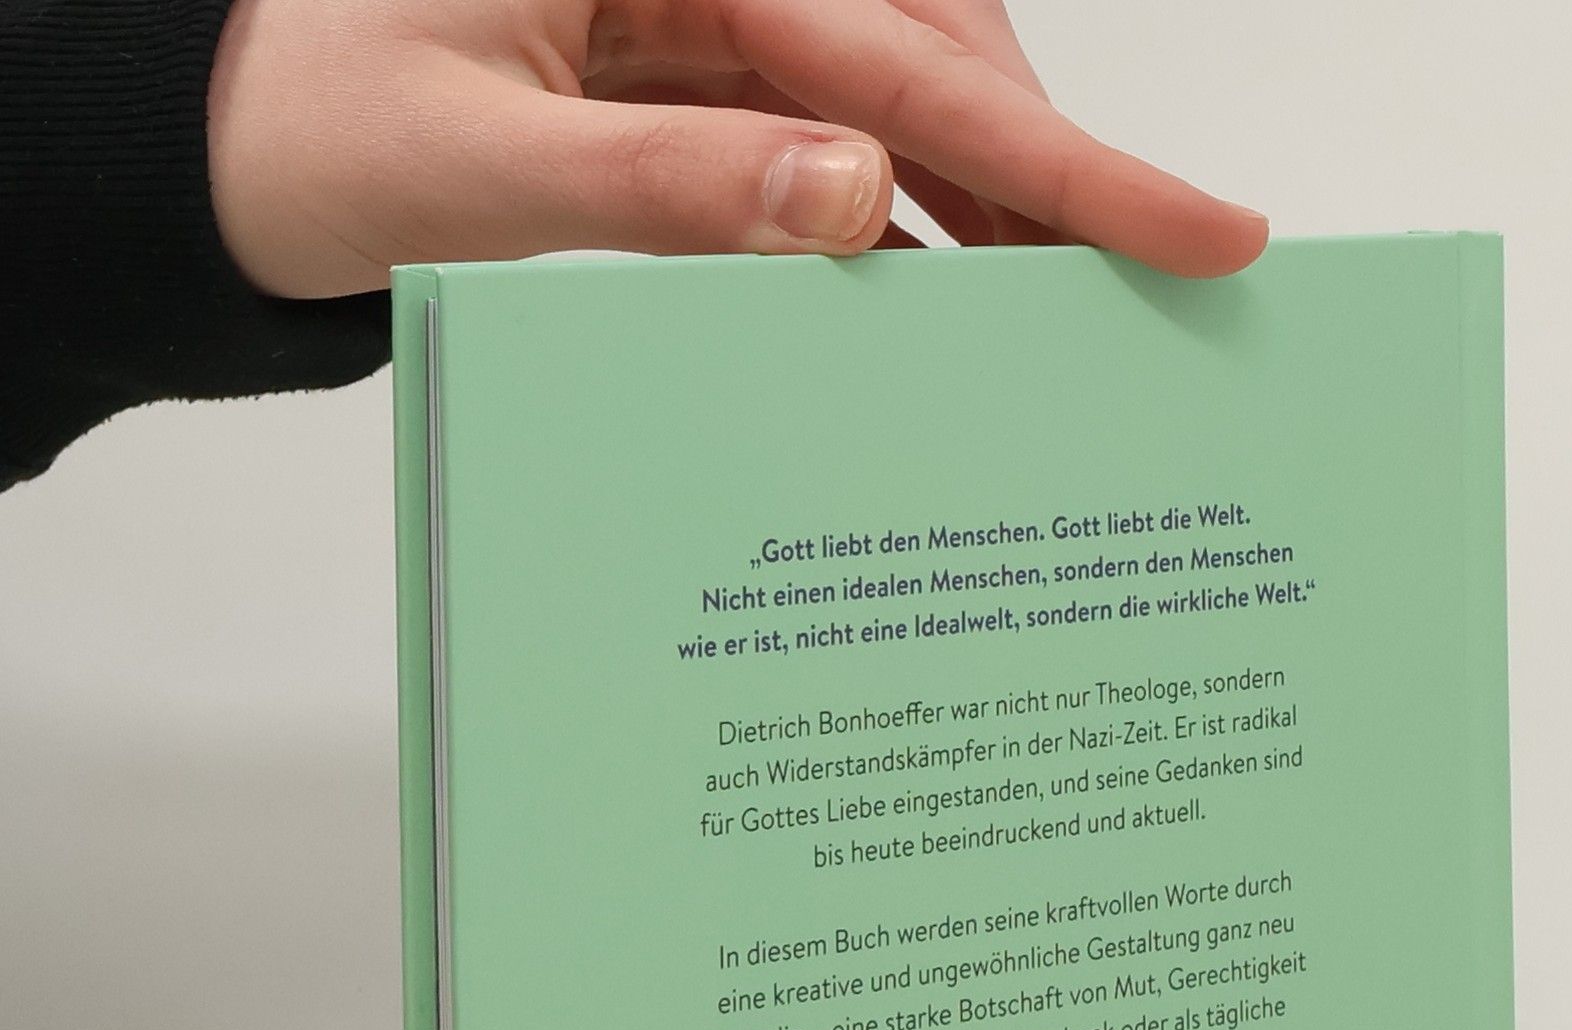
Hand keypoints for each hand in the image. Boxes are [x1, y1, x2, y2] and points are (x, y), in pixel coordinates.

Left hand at [207, 0, 1266, 299]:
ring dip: (987, 207)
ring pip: (899, 101)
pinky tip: (939, 296)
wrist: (230, 152)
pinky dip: (899, 223)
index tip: (1199, 227)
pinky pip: (832, 147)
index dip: (1066, 156)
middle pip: (937, 56)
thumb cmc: (311, 127)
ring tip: (1061, 317)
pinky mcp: (694, 83)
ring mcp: (707, 22)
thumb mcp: (474, 165)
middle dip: (1050, 180)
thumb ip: (667, 183)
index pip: (911, 55)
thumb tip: (852, 197)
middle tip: (1158, 289)